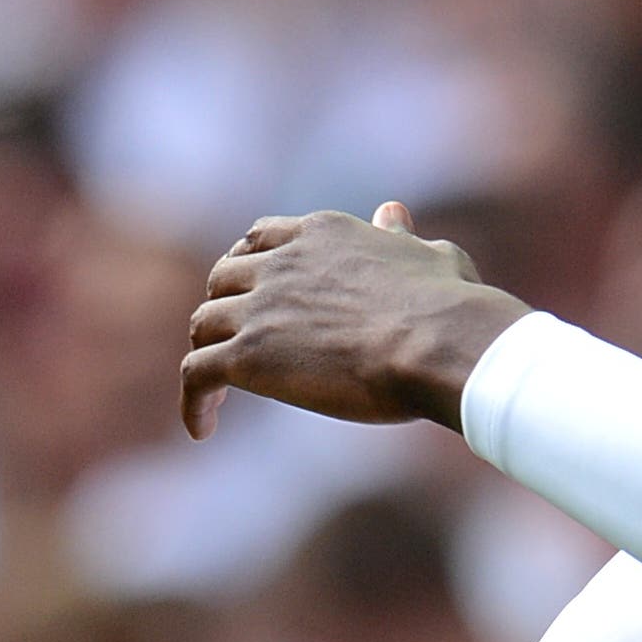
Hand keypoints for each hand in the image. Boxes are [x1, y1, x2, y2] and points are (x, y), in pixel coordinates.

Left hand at [181, 202, 529, 437]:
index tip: (257, 290)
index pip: (261, 238)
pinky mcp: (248, 357)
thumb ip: (400, 235)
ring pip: (203, 324)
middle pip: (223, 279)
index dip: (251, 264)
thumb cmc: (449, 305)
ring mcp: (259, 309)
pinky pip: (196, 375)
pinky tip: (201, 429)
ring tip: (219, 389)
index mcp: (321, 234)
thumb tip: (393, 212)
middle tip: (236, 340)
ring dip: (208, 350)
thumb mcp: (429, 255)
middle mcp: (280, 263)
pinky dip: (192, 402)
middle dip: (224, 306)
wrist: (440, 344)